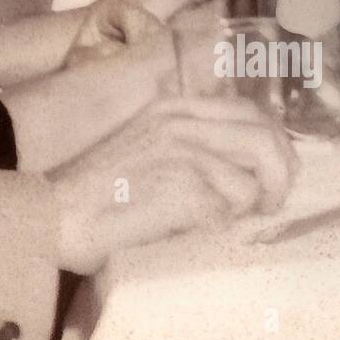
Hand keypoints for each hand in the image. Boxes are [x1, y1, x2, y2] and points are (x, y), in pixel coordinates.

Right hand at [50, 96, 296, 274]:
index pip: (248, 112)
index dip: (275, 142)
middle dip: (281, 174)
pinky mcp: (185, 190)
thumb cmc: (98, 187)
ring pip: (253, 179)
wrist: (58, 213)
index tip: (278, 169)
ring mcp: (184, 154)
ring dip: (250, 206)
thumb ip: (188, 140)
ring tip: (234, 221)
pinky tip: (197, 232)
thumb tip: (243, 163)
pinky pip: (229, 212)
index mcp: (172, 106)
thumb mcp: (146, 142)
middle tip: (272, 202)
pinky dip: (222, 228)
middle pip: (264, 139)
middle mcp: (181, 122)